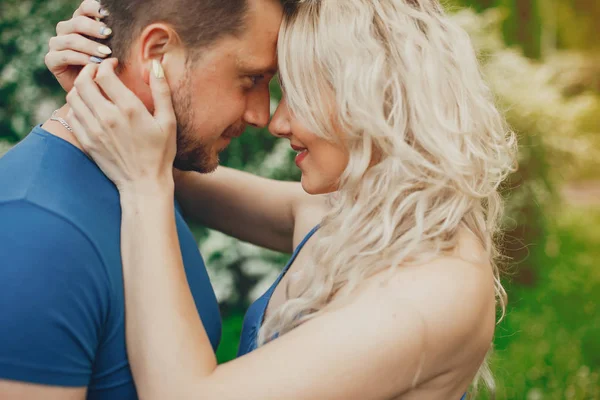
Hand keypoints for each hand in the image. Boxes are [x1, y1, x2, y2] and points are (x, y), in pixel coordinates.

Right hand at [45, 0, 112, 91]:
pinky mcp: (51, 60)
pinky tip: (94, 64)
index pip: (84, 8)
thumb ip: (114, 38)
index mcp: (81, 24)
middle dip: (94, 27)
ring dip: (89, 45)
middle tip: (109, 34)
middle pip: (76, 22)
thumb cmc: (108, 70)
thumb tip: (126, 25)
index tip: (108, 14)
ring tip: (105, 53)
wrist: (97, 93)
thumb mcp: (114, 52)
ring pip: (70, 39)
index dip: (94, 8)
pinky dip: (80, 59)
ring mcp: (57, 45)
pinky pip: (64, 55)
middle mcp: (66, 31)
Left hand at [65, 59, 176, 194]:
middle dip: (88, 71)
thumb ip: (161, 91)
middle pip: (83, 82)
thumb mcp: (168, 121)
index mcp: (129, 109)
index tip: (113, 64)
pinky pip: (71, 116)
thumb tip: (156, 64)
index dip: (106, 64)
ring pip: (73, 97)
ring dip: (80, 87)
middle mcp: (107, 117)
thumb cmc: (160, 152)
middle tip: (97, 71)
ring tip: (91, 87)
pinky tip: (88, 107)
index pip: (104, 75)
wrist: (144, 183)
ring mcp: (94, 130)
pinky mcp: (86, 141)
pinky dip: (76, 106)